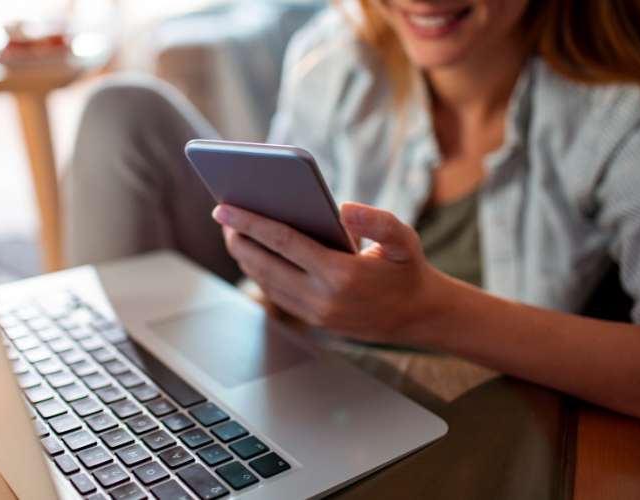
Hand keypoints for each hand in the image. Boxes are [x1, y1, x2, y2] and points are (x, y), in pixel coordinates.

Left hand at [212, 202, 447, 343]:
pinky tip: (252, 253)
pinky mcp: (313, 320)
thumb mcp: (404, 240)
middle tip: (220, 215)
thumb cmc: (408, 269)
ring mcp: (315, 313)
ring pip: (265, 282)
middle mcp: (322, 297)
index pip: (283, 242)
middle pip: (264, 265)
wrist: (419, 316)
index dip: (250, 222)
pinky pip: (276, 294)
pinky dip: (259, 273)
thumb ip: (378, 221)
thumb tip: (344, 207)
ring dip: (245, 257)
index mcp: (341, 274)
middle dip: (237, 239)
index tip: (224, 207)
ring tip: (232, 231)